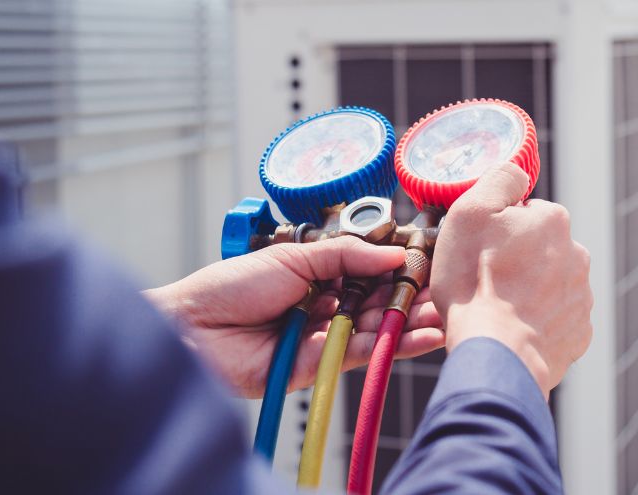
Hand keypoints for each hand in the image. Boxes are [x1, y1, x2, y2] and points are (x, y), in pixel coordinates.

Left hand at [144, 236, 443, 397]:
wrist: (191, 327)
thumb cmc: (230, 286)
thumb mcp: (294, 256)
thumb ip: (347, 256)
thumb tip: (394, 254)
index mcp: (318, 278)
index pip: (370, 274)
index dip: (399, 271)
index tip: (429, 265)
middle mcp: (325, 308)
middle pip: (378, 305)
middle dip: (411, 300)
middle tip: (446, 295)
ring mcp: (323, 338)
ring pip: (376, 331)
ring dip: (410, 325)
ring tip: (443, 317)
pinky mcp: (319, 367)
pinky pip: (361, 355)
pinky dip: (391, 346)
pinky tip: (418, 336)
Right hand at [431, 163, 592, 397]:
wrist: (498, 352)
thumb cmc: (476, 282)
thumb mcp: (470, 212)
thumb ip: (500, 180)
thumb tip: (518, 173)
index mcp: (553, 221)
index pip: (525, 214)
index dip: (498, 231)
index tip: (480, 251)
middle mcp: (577, 254)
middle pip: (539, 249)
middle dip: (516, 261)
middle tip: (484, 282)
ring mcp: (581, 297)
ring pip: (549, 285)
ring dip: (527, 292)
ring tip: (497, 310)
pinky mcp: (578, 334)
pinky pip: (554, 320)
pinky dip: (536, 323)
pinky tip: (513, 330)